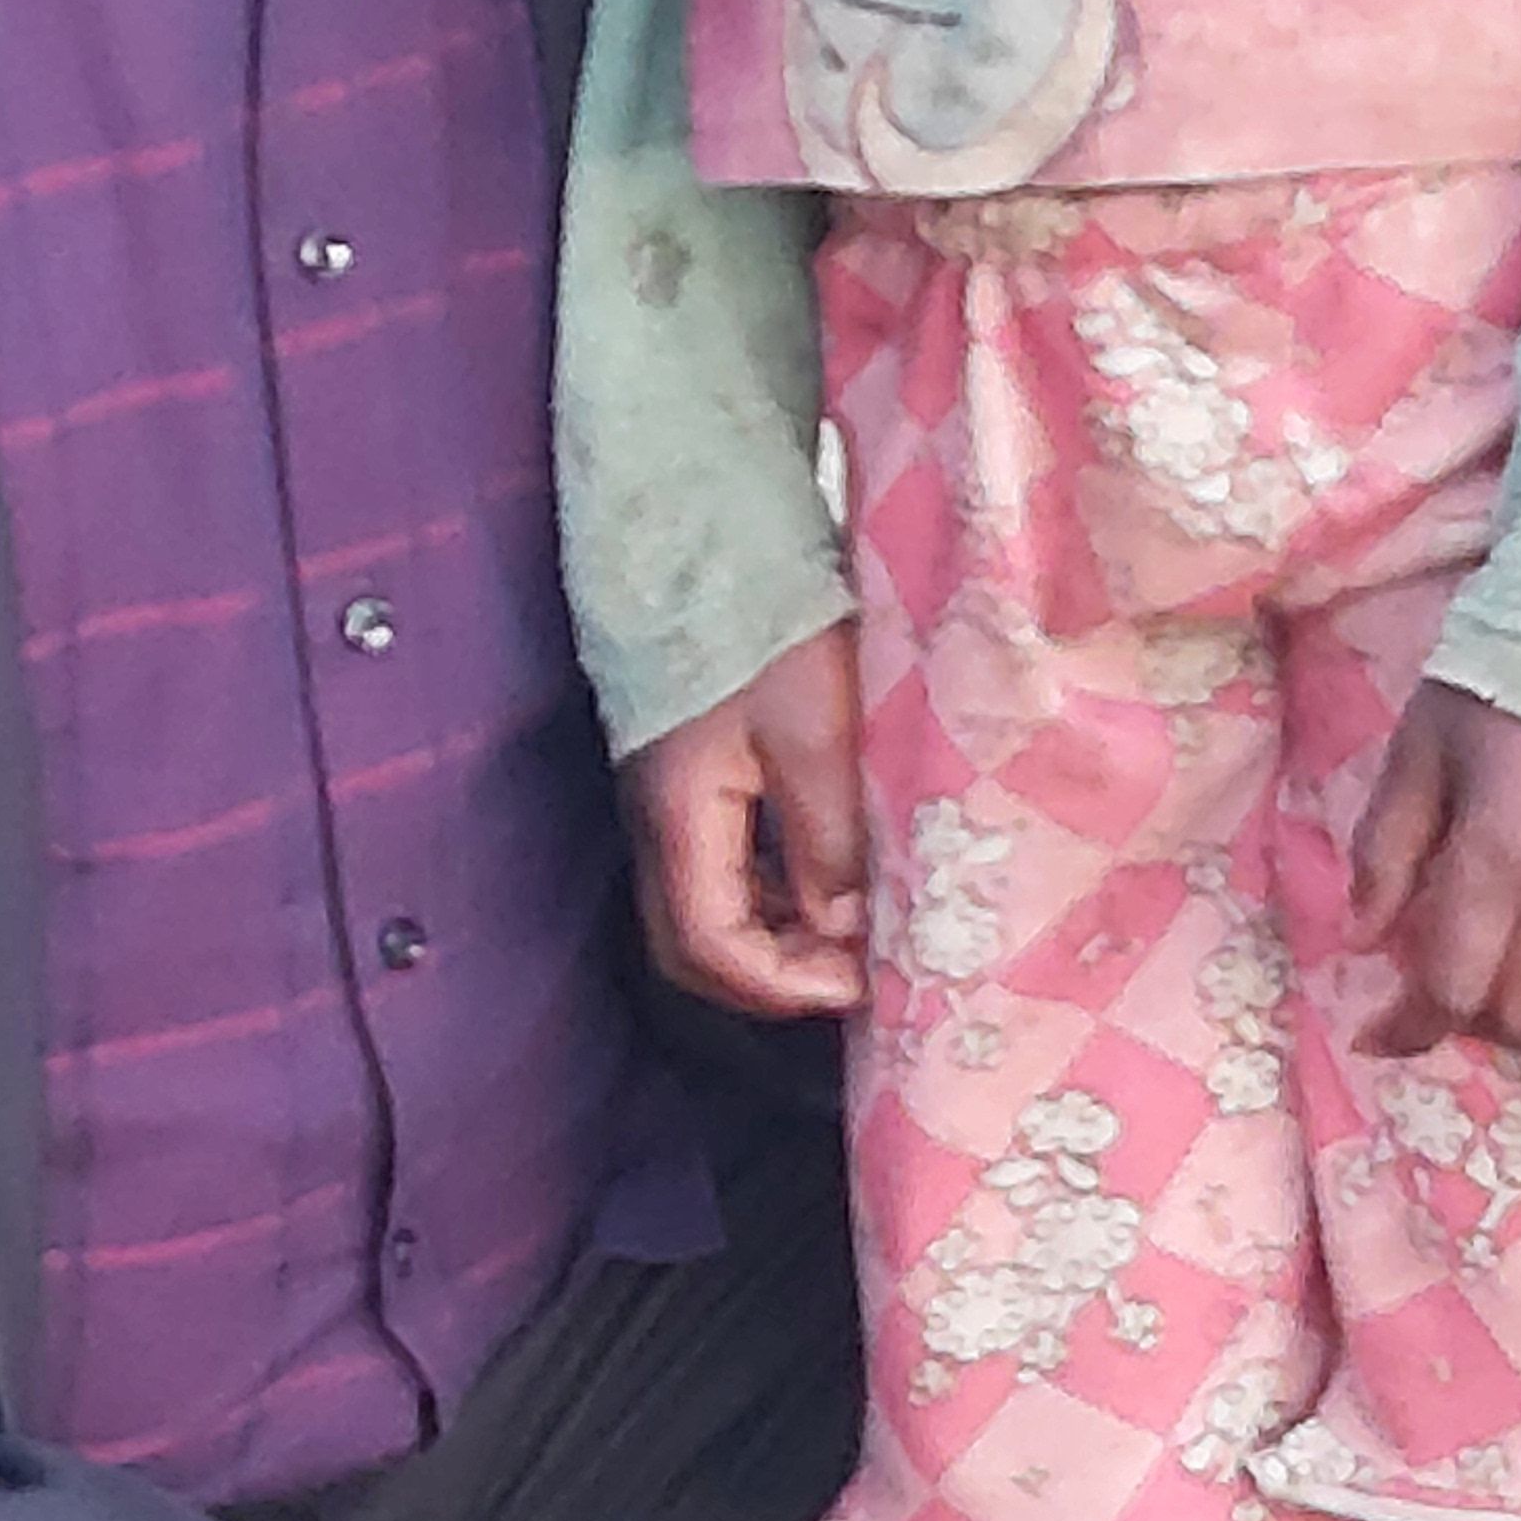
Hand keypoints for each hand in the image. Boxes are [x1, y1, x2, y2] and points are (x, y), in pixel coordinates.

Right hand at [622, 626, 868, 1017]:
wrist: (709, 534)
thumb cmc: (765, 628)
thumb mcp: (817, 734)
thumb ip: (828, 839)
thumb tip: (844, 929)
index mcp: (682, 817)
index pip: (710, 946)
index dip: (784, 985)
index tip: (860, 982)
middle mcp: (661, 824)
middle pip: (693, 947)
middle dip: (772, 980)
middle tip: (853, 974)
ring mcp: (670, 802)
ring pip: (706, 910)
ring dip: (775, 941)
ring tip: (852, 934)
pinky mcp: (690, 778)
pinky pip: (722, 867)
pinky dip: (774, 896)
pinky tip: (828, 881)